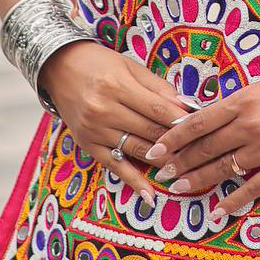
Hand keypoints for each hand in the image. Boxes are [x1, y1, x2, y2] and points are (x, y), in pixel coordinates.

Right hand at [38, 41, 195, 204]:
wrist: (59, 67)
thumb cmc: (99, 63)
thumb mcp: (130, 66)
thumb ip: (158, 87)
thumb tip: (186, 106)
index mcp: (117, 85)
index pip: (157, 109)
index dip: (181, 120)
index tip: (201, 127)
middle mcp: (104, 109)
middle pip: (149, 131)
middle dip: (177, 142)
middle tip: (199, 150)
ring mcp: (94, 130)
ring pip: (136, 150)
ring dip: (162, 161)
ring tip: (185, 169)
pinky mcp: (87, 145)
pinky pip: (114, 166)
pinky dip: (133, 181)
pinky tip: (150, 195)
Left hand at [142, 68, 259, 217]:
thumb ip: (238, 103)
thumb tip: (207, 118)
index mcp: (244, 99)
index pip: (198, 121)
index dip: (173, 136)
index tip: (155, 148)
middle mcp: (252, 123)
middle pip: (206, 147)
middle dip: (180, 161)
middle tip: (162, 172)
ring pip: (224, 167)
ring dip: (199, 179)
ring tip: (180, 187)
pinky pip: (252, 187)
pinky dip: (232, 201)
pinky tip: (218, 209)